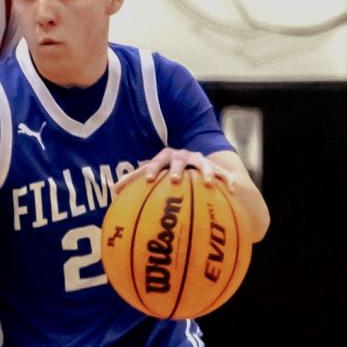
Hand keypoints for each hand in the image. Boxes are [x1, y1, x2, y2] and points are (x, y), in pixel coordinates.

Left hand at [115, 146, 238, 194]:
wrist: (191, 161)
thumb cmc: (165, 172)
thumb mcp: (152, 173)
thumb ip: (133, 181)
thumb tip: (113, 190)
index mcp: (165, 159)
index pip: (156, 162)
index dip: (152, 170)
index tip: (148, 180)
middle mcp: (182, 157)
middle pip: (179, 160)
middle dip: (177, 169)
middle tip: (175, 179)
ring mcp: (199, 161)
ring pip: (203, 165)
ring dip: (206, 172)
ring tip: (209, 183)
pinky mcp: (214, 168)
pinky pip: (223, 173)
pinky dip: (228, 180)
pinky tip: (234, 189)